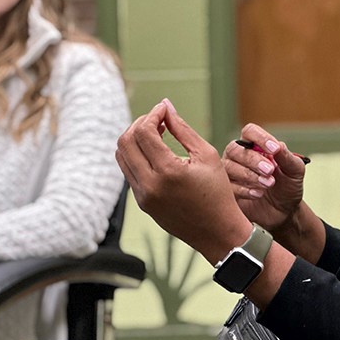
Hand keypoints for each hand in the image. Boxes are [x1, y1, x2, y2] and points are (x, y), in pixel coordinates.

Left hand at [116, 100, 251, 263]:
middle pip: (125, 142)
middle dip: (139, 124)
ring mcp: (142, 196)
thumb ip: (182, 129)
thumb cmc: (218, 193)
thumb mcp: (206, 155)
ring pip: (121, 156)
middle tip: (157, 120)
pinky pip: (129, 171)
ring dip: (134, 139)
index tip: (163, 110)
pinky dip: (137, 155)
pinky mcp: (142, 203)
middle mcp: (149, 185)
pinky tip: (155, 152)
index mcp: (167, 172)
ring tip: (155, 134)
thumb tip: (166, 107)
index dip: (152, 115)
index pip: (144, 132)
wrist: (218, 232)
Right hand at [222, 123, 306, 233]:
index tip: (274, 150)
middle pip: (235, 148)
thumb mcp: (295, 171)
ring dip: (249, 175)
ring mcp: (230, 173)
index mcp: (255, 146)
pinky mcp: (227, 191)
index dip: (260, 138)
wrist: (284, 212)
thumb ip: (288, 157)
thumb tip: (279, 145)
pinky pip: (227, 186)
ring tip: (268, 184)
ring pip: (228, 167)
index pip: (249, 131)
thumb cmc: (288, 187)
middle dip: (253, 159)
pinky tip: (258, 194)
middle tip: (270, 171)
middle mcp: (238, 156)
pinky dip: (244, 190)